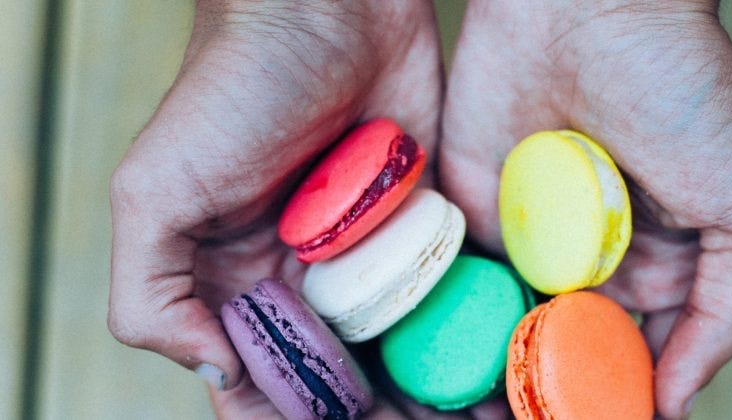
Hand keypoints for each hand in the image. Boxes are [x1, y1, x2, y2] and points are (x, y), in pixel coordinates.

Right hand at [108, 0, 445, 415]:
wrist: (331, 9)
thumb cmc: (232, 87)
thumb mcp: (155, 188)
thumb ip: (152, 292)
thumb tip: (216, 369)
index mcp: (237, 286)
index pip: (266, 384)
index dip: (300, 419)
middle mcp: (302, 283)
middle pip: (341, 384)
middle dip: (379, 419)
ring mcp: (366, 260)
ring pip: (399, 356)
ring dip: (430, 395)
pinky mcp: (420, 229)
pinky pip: (444, 299)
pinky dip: (465, 340)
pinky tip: (490, 374)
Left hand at [440, 1, 731, 417]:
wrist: (587, 8)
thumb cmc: (684, 90)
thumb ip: (725, 308)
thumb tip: (676, 398)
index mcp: (656, 266)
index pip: (635, 358)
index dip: (619, 400)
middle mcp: (590, 262)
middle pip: (568, 356)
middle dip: (553, 399)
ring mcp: (528, 242)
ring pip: (510, 337)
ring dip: (498, 382)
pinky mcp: (471, 216)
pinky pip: (460, 287)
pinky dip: (457, 331)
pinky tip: (452, 372)